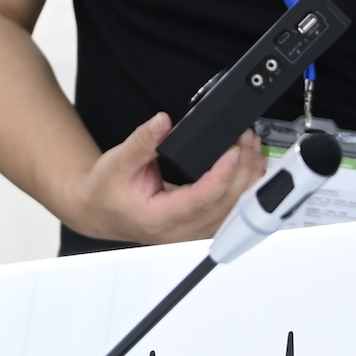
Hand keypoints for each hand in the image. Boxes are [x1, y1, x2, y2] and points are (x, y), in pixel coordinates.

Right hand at [59, 113, 263, 245]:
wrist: (101, 211)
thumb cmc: (107, 192)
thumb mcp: (117, 162)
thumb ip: (142, 142)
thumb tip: (162, 122)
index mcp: (161, 218)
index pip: (201, 199)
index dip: (222, 175)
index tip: (234, 150)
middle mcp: (182, 231)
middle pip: (225, 205)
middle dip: (243, 170)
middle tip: (247, 138)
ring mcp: (193, 232)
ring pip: (233, 211)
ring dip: (248, 179)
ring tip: (254, 148)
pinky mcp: (200, 227)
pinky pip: (230, 212)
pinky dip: (244, 190)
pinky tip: (251, 169)